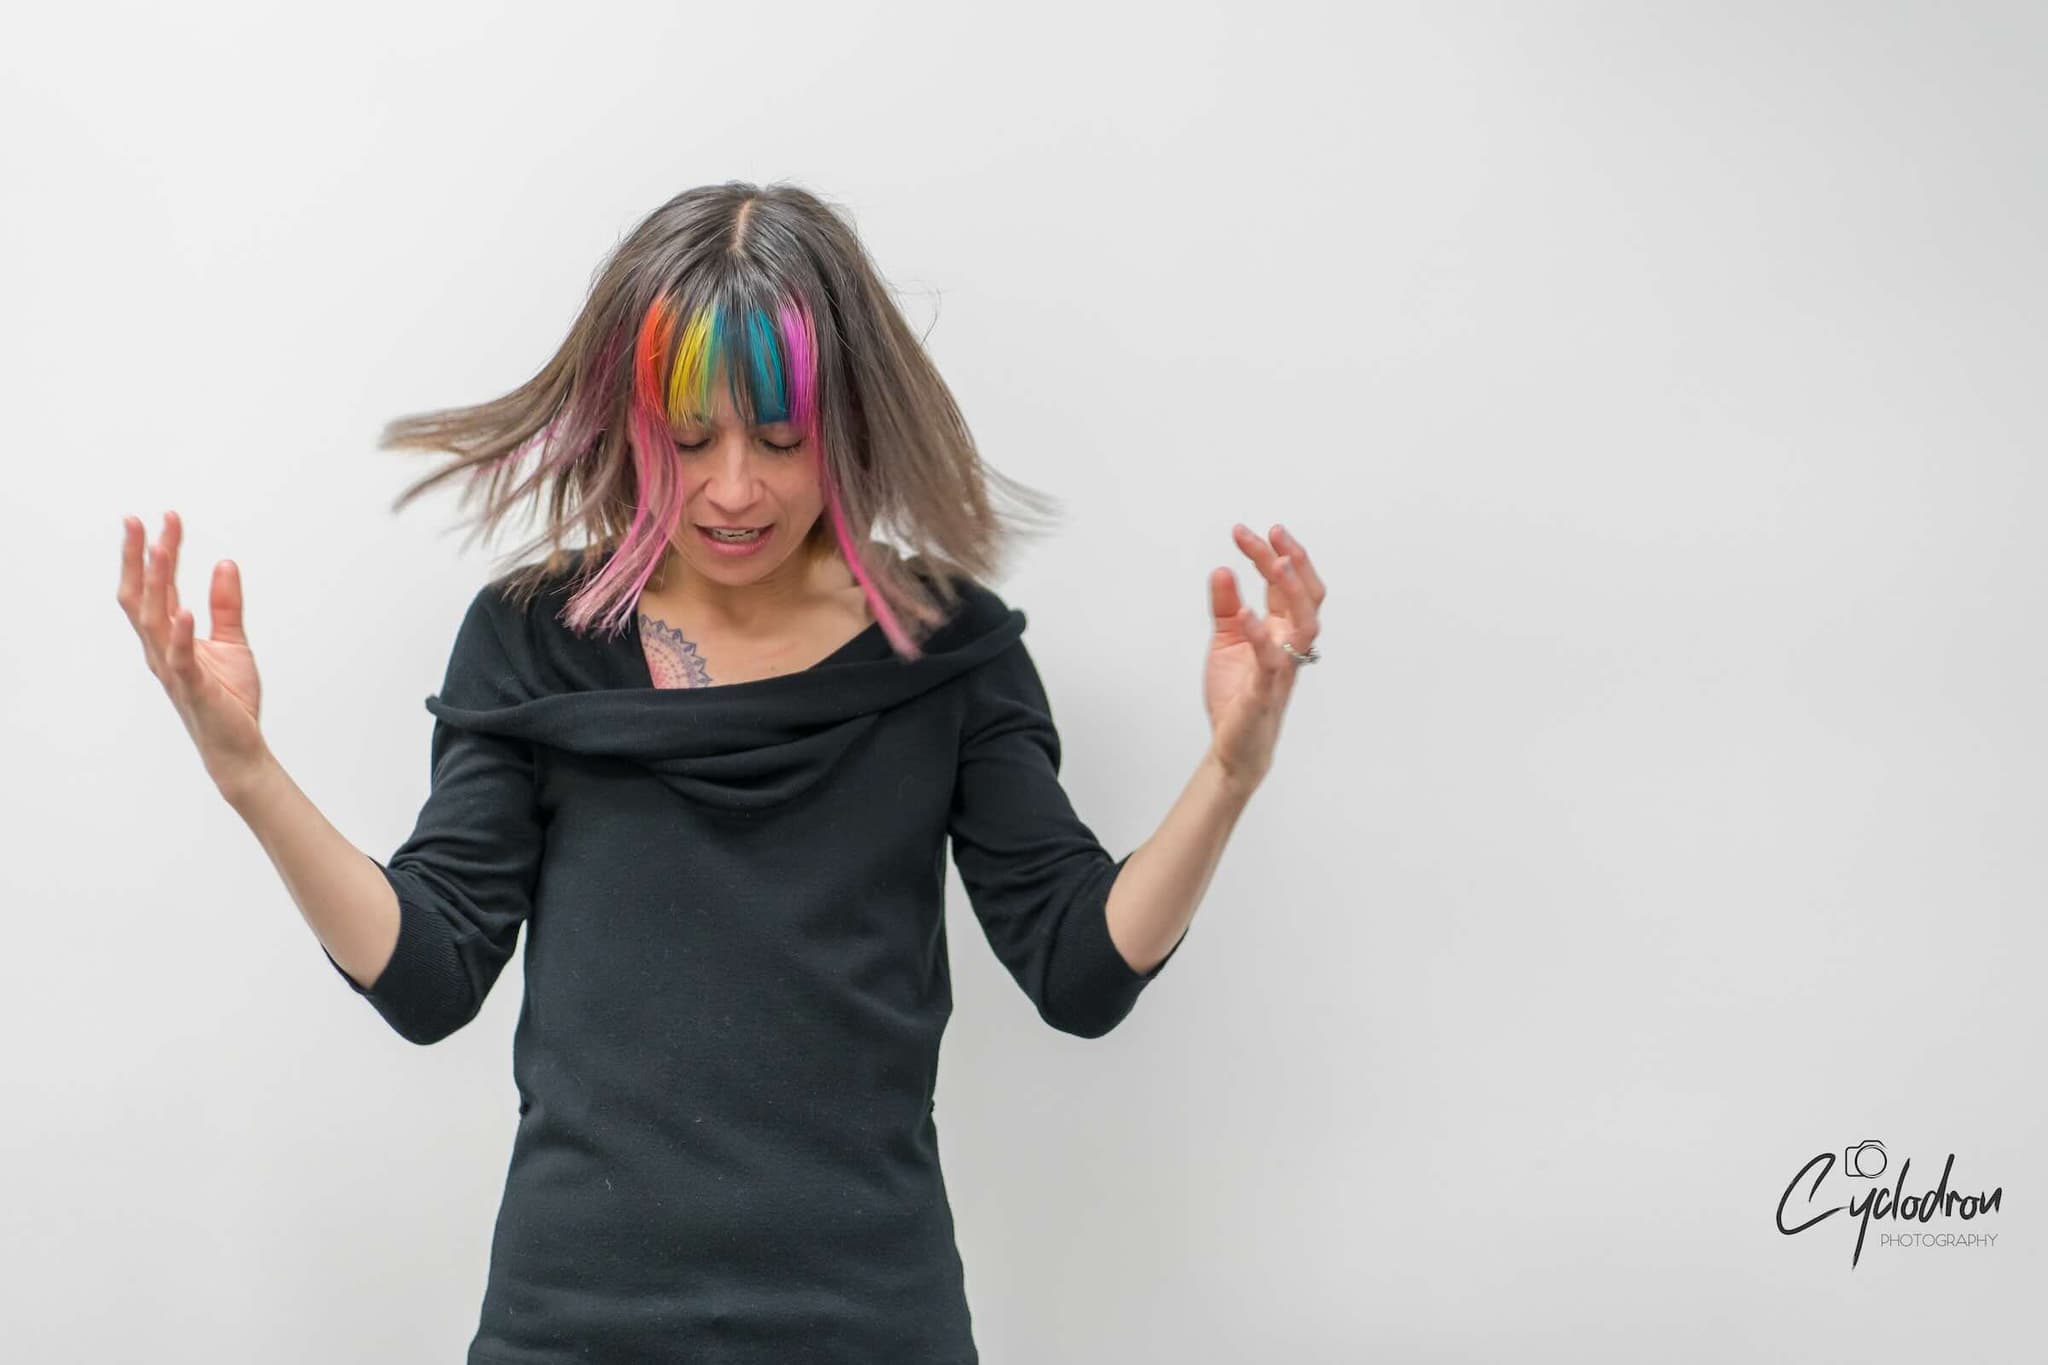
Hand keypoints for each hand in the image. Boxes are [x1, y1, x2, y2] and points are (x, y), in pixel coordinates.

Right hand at [118, 511, 270, 794]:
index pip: (160, 586)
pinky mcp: (194, 688)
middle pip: (142, 596)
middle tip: (138, 521)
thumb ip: (226, 605)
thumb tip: (225, 563)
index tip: (165, 517)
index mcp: (172, 636)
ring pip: (154, 621)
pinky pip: (181, 658)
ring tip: (159, 551)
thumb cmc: (230, 698)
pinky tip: (185, 611)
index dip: (159, 551)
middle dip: (139, 559)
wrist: (239, 746)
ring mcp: (174, 669)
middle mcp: (163, 649)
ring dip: (155, 585)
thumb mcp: (233, 641)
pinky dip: (181, 634)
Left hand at [1203, 522, 1324, 788]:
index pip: (1283, 584)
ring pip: (1305, 624)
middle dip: (1293, 561)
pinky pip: (1270, 660)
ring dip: (1293, 592)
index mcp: (1281, 629)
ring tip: (1276, 563)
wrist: (1233, 744)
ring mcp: (1283, 667)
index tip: (1245, 532)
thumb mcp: (1225, 640)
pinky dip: (1259, 634)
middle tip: (1273, 533)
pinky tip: (1244, 613)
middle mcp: (1290, 644)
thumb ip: (1225, 606)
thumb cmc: (1237, 693)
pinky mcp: (1266, 691)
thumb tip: (1221, 569)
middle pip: (1306, 595)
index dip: (1269, 554)